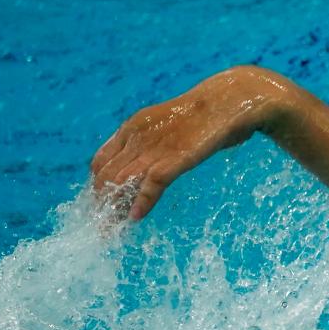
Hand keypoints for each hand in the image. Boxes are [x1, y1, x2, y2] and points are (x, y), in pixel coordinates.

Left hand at [90, 66, 286, 219]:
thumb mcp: (171, 126)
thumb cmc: (207, 114)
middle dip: (101, 204)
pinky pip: (151, 184)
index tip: (103, 207)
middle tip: (105, 227)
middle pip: (106, 177)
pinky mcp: (176, 157)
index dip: (97, 186)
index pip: (100, 162)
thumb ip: (156, 142)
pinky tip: (136, 218)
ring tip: (114, 230)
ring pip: (122, 182)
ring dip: (115, 209)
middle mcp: (137, 136)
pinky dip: (141, 203)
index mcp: (133, 127)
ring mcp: (156, 146)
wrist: (231, 99)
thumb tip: (150, 165)